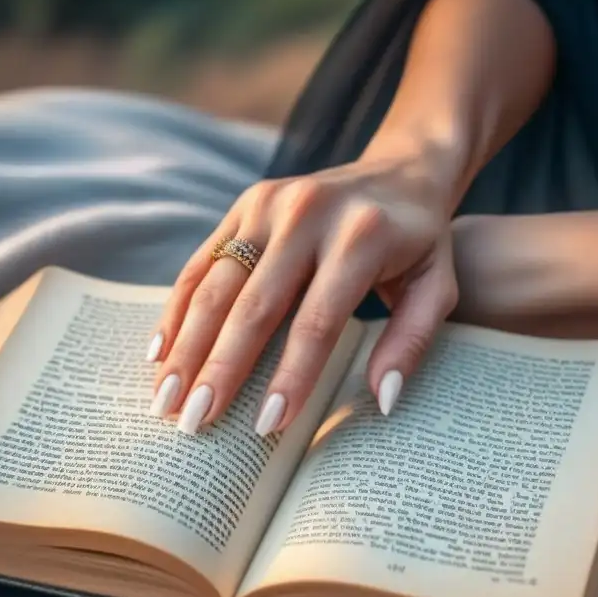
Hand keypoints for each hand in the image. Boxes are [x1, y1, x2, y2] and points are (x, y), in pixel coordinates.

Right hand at [147, 153, 459, 434]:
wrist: (400, 169)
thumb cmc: (419, 242)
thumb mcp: (437, 288)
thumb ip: (412, 342)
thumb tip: (381, 400)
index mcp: (361, 237)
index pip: (317, 321)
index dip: (291, 376)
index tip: (266, 427)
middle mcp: (307, 214)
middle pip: (254, 305)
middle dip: (220, 369)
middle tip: (193, 423)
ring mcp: (268, 205)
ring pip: (216, 284)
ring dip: (186, 346)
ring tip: (164, 400)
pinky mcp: (244, 204)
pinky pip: (201, 262)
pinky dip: (177, 309)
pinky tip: (160, 352)